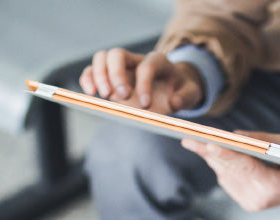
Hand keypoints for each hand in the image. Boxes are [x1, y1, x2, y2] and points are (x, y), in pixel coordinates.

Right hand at [80, 48, 204, 113]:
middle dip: (116, 75)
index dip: (144, 84)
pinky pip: (92, 71)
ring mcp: (121, 67)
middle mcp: (136, 60)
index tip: (145, 105)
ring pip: (101, 58)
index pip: (146, 66)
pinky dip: (88, 80)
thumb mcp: (190, 94)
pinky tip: (90, 94)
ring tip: (103, 95)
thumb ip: (185, 98)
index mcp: (157, 61)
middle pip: (117, 54)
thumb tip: (174, 102)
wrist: (173, 89)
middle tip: (122, 97)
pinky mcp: (109, 77)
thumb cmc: (180, 90)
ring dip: (98, 76)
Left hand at [181, 132, 279, 211]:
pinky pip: (227, 179)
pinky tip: (214, 151)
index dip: (225, 153)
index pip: (245, 167)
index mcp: (275, 186)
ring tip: (194, 141)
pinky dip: (221, 163)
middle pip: (229, 170)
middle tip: (188, 138)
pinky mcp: (245, 202)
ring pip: (224, 174)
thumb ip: (264, 139)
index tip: (207, 143)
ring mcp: (251, 203)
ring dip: (212, 156)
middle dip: (209, 153)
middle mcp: (259, 198)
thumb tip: (234, 135)